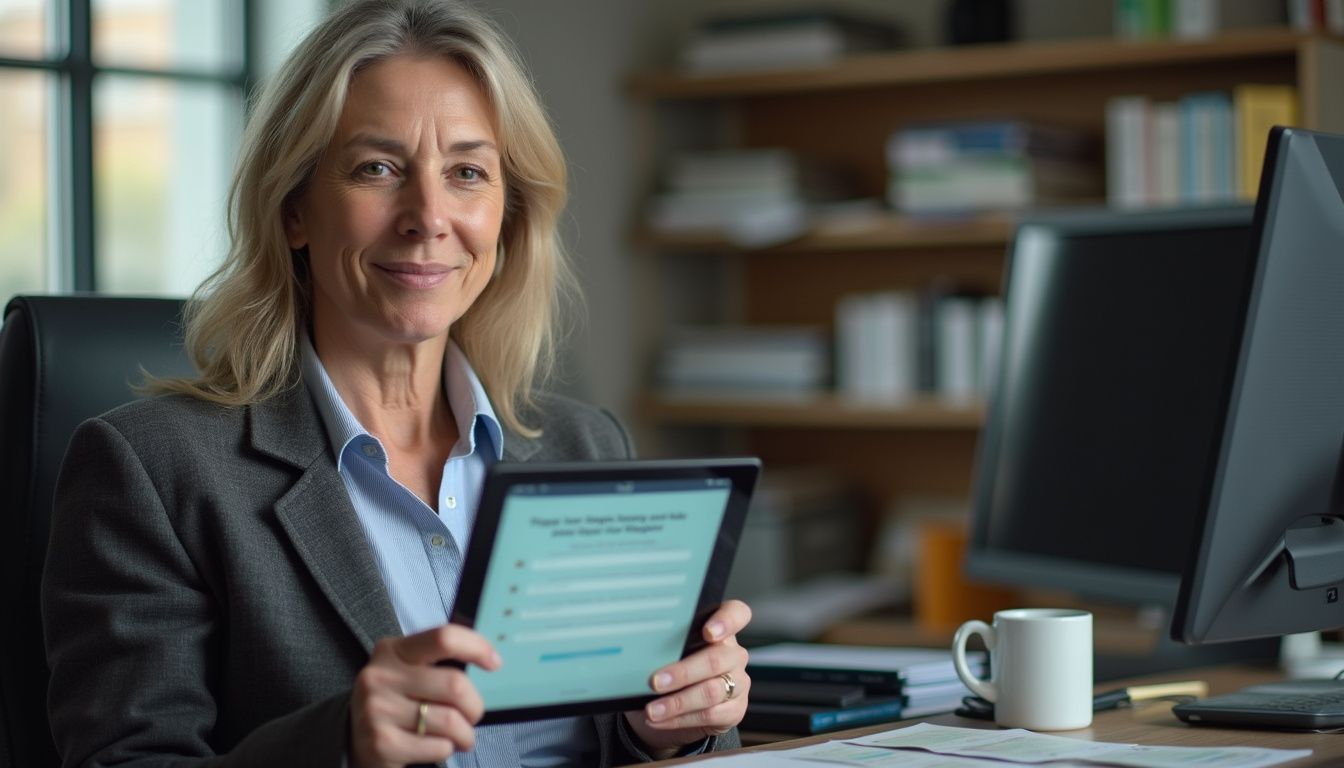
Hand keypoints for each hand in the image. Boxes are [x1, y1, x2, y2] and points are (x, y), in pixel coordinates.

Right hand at [349, 625, 500, 767]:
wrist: (354, 738)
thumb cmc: (397, 701)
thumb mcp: (408, 672)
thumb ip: (439, 664)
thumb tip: (491, 662)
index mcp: (392, 650)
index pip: (443, 638)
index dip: (477, 648)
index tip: (495, 663)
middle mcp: (380, 676)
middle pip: (455, 685)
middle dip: (475, 705)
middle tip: (473, 714)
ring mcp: (377, 710)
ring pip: (451, 721)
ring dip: (465, 733)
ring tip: (460, 736)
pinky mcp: (381, 744)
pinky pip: (438, 747)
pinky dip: (447, 749)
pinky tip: (436, 746)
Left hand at [623, 600, 751, 757]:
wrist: (676, 707)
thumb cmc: (669, 669)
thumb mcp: (666, 652)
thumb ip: (662, 643)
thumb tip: (634, 644)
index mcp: (719, 630)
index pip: (736, 614)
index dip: (725, 621)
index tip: (708, 632)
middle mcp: (733, 654)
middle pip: (716, 659)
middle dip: (683, 672)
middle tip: (656, 681)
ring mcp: (738, 682)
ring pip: (711, 691)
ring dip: (677, 702)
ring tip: (652, 709)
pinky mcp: (734, 709)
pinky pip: (710, 715)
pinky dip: (680, 719)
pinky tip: (660, 719)